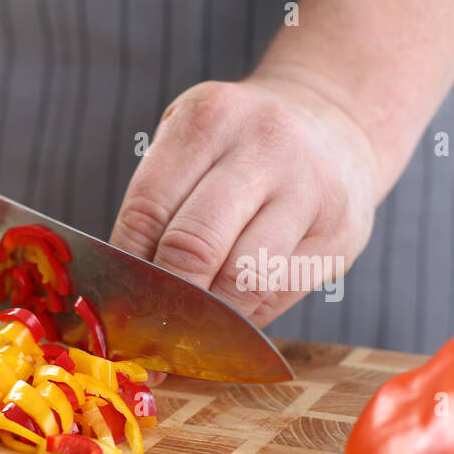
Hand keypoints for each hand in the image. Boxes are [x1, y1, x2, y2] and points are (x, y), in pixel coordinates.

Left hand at [109, 77, 380, 326]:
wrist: (336, 124)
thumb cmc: (236, 147)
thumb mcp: (189, 146)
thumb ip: (155, 206)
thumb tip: (118, 296)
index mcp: (209, 119)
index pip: (147, 211)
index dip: (124, 272)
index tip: (112, 308)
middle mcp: (265, 147)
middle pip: (194, 248)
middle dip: (162, 301)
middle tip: (143, 332)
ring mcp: (311, 192)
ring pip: (242, 282)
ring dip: (204, 320)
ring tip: (182, 334)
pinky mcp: (341, 236)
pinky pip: (278, 297)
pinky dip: (242, 320)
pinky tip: (225, 323)